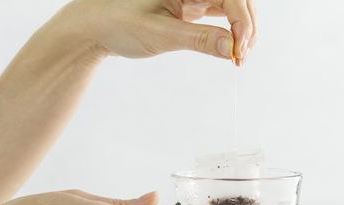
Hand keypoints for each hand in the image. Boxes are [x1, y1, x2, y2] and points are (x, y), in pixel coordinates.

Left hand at [49, 0, 256, 65]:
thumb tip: (231, 49)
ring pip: (233, 6)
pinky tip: (228, 48)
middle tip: (240, 58)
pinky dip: (229, 31)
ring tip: (237, 57)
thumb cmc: (120, 24)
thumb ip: (199, 39)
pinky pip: (220, 13)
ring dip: (241, 29)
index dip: (242, 22)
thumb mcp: (161, 34)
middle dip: (246, 27)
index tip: (239, 50)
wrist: (96, 27)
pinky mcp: (191, 6)